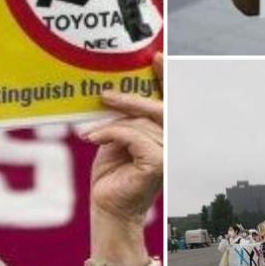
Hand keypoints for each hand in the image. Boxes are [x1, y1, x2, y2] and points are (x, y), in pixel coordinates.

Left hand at [85, 54, 162, 231]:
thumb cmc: (113, 175)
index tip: (155, 57)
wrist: (108, 208)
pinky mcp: (158, 164)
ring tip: (89, 134)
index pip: (169, 102)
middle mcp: (175, 144)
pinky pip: (132, 136)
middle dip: (131, 98)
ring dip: (111, 125)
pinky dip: (110, 134)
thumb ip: (127, 119)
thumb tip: (115, 92)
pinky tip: (93, 139)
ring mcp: (170, 155)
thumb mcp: (118, 138)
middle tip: (105, 94)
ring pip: (140, 123)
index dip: (166, 77)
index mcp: (166, 135)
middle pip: (158, 108)